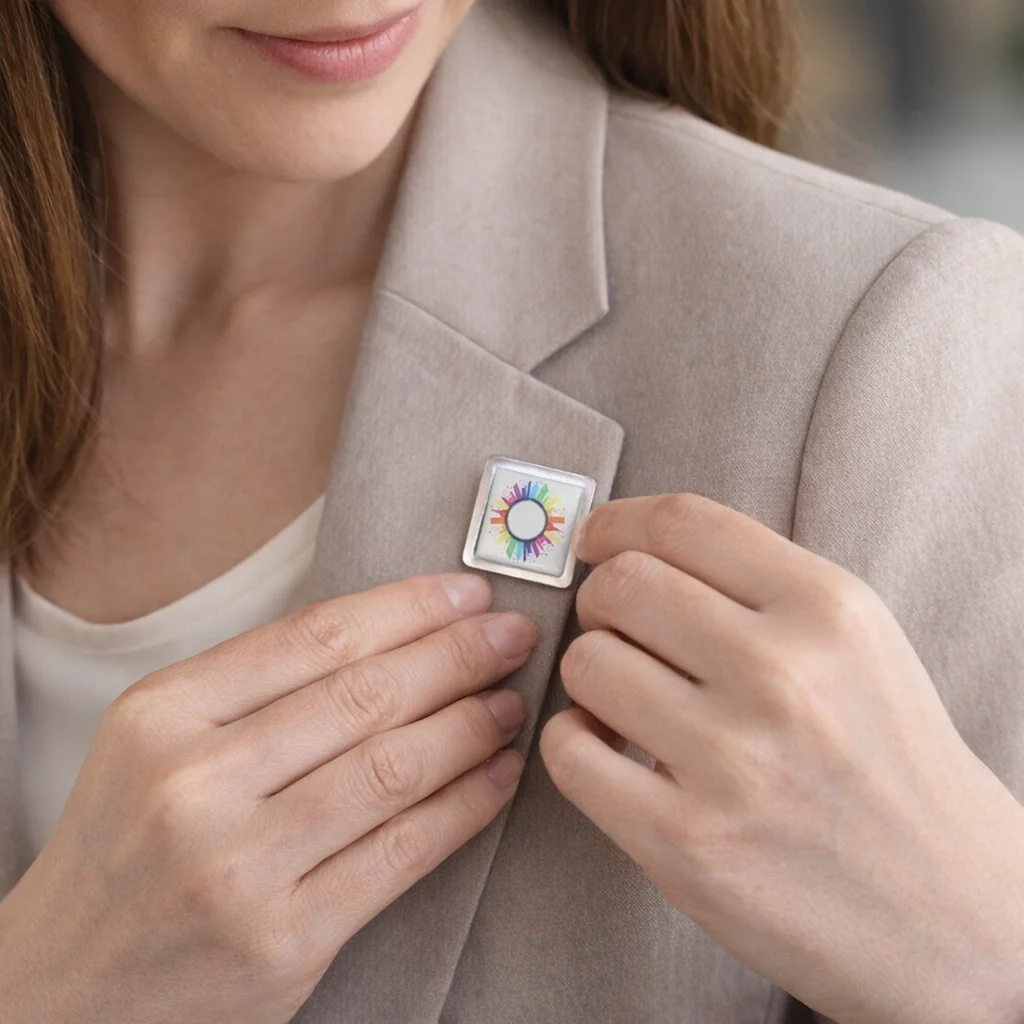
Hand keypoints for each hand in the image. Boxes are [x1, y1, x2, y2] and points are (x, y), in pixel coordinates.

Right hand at [0, 573, 535, 1023]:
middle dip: (459, 654)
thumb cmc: (129, 845)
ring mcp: (239, 869)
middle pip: (365, 695)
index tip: (468, 591)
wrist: (64, 987)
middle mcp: (195, 784)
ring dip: (472, 725)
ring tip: (512, 700)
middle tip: (513, 634)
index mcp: (163, 713)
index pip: (316, 636)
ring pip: (394, 768)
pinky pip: (402, 852)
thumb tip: (394, 633)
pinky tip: (500, 773)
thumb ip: (257, 686)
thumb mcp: (158, 740)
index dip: (409, 607)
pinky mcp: (284, 943)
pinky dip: (466, 805)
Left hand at [541, 493, 1023, 1023]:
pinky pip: (569, 750)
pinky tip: (612, 753)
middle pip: (622, 584)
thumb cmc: (890, 764)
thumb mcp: (857, 643)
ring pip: (586, 661)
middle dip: (602, 603)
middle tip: (619, 633)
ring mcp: (733, 760)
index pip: (682, 522)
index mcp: (828, 610)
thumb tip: (633, 546)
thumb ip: (758, 586)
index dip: (617, 523)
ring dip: (591, 677)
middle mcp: (783, 674)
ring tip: (626, 703)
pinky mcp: (687, 841)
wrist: (951, 912)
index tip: (596, 542)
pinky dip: (575, 742)